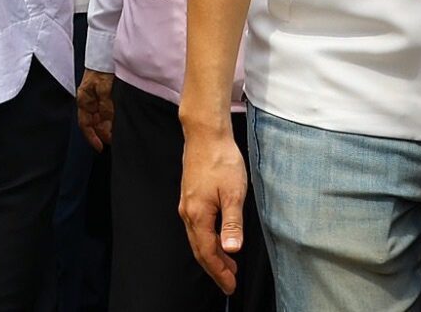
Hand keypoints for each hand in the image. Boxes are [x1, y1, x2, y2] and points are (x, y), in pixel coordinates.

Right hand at [76, 69, 115, 150]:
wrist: (106, 53)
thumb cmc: (101, 69)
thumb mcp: (104, 89)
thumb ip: (107, 107)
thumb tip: (109, 122)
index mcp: (84, 100)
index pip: (85, 124)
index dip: (92, 137)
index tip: (100, 148)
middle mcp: (90, 101)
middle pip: (95, 123)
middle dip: (103, 133)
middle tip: (115, 141)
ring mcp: (97, 98)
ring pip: (102, 118)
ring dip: (109, 126)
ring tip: (120, 132)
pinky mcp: (105, 94)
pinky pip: (107, 111)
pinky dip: (113, 118)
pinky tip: (120, 120)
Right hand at [179, 122, 248, 294]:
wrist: (205, 135)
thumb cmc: (221, 162)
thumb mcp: (233, 194)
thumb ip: (232, 224)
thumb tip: (232, 250)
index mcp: (198, 214)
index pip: (207, 251)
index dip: (219, 271)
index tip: (230, 286)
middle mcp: (188, 211)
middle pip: (199, 248)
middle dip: (214, 268)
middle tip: (229, 283)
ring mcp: (187, 204)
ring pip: (197, 238)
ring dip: (211, 255)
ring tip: (228, 266)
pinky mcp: (190, 196)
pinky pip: (196, 227)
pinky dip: (207, 240)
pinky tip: (218, 240)